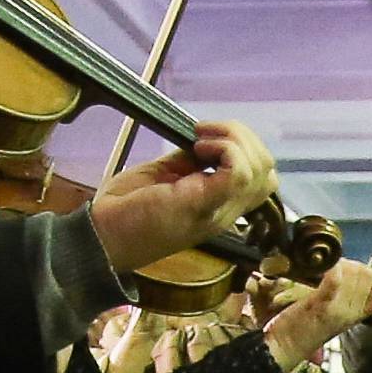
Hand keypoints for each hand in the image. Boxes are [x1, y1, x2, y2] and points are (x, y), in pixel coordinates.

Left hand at [91, 119, 278, 274]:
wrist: (102, 237)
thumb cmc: (128, 210)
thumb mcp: (165, 177)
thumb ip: (191, 163)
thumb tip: (205, 140)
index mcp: (219, 205)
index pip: (263, 178)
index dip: (244, 149)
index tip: (205, 139)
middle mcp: (227, 211)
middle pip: (269, 171)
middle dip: (244, 139)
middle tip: (203, 135)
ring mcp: (218, 210)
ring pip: (262, 168)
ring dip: (234, 140)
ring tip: (200, 140)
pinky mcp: (202, 204)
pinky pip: (240, 172)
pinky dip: (225, 148)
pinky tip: (198, 147)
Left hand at [261, 257, 371, 369]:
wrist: (283, 346)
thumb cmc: (303, 326)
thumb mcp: (334, 314)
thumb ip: (351, 298)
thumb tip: (367, 279)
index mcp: (357, 315)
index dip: (369, 276)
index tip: (350, 275)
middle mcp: (352, 313)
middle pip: (367, 275)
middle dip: (350, 264)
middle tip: (331, 269)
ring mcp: (338, 310)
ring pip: (355, 274)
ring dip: (340, 263)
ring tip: (323, 270)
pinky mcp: (320, 306)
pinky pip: (335, 283)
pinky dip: (333, 270)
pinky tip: (325, 267)